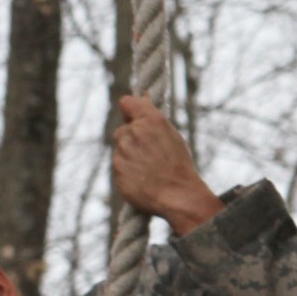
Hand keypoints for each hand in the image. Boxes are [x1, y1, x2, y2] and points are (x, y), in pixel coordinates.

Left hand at [111, 95, 219, 235]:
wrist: (178, 196)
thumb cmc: (179, 166)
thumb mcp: (172, 135)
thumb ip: (152, 118)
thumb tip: (142, 99)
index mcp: (150, 120)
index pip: (127, 102)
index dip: (129, 110)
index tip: (132, 117)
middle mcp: (133, 133)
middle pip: (122, 131)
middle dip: (130, 139)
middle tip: (147, 153)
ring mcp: (122, 152)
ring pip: (119, 150)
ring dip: (129, 157)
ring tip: (149, 170)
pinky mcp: (117, 171)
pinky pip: (118, 168)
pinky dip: (127, 173)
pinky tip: (143, 180)